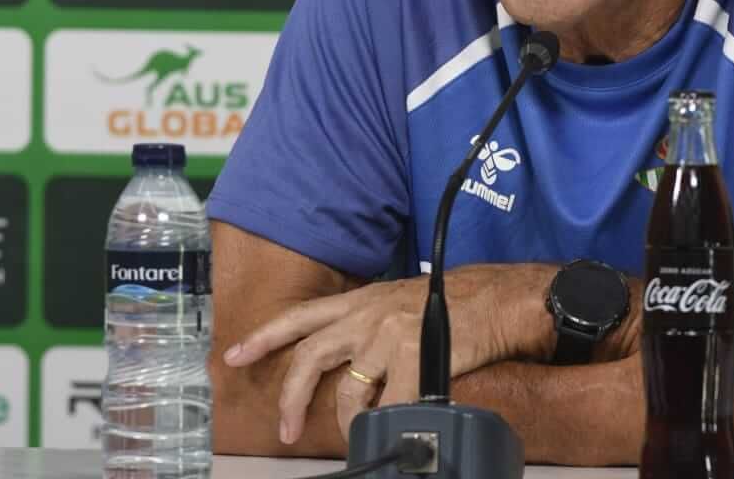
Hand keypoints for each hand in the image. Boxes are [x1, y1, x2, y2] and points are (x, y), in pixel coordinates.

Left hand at [221, 265, 553, 443]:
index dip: (264, 336)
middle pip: (310, 357)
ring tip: (355, 434)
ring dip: (346, 421)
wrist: (499, 299)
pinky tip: (392, 427)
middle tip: (286, 428)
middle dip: (292, 398)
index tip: (234, 355)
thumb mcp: (404, 303)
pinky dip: (387, 422)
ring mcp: (389, 334)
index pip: (302, 316)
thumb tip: (358, 366)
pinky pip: (389, 405)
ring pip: (347, 390)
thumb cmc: (461, 302)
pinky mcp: (413, 355)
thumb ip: (374, 326)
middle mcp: (368, 313)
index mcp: (364, 299)